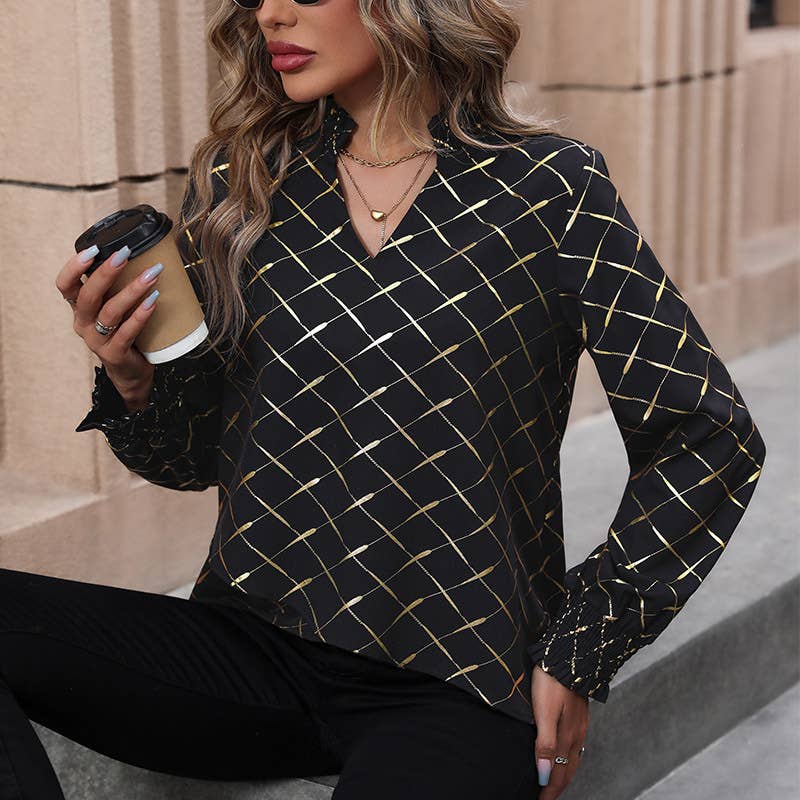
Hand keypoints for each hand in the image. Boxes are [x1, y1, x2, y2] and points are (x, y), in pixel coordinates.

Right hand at [56, 244, 161, 409]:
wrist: (131, 372)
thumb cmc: (124, 332)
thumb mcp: (114, 308)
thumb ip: (116, 288)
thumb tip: (139, 254)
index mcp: (79, 309)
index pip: (65, 285)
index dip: (74, 267)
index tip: (94, 249)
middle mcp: (83, 324)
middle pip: (88, 295)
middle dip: (107, 271)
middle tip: (125, 253)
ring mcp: (97, 341)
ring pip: (110, 312)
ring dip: (131, 290)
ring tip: (151, 275)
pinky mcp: (113, 354)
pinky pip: (126, 332)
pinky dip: (141, 315)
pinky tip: (153, 300)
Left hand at [531, 664, 588, 798]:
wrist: (569, 654)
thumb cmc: (551, 681)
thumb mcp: (544, 712)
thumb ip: (545, 743)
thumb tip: (544, 776)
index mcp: (567, 737)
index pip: (559, 774)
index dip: (549, 791)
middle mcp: (577, 734)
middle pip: (568, 770)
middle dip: (557, 787)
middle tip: (546, 798)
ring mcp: (580, 724)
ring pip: (573, 758)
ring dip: (564, 774)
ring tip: (554, 782)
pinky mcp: (579, 714)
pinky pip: (575, 745)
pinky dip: (568, 758)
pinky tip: (564, 753)